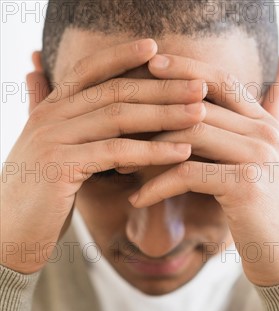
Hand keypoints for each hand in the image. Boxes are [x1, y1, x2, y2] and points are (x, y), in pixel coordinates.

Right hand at [0, 39, 204, 273]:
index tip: (157, 47)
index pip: (89, 70)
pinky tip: (182, 152)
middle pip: (114, 91)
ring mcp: (52, 140)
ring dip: (165, 114)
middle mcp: (50, 117)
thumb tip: (36, 70)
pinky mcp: (60, 167)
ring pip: (118, 117)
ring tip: (200, 114)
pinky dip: (153, 151)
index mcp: (50, 109)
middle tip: (200, 87)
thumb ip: (48, 109)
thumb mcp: (45, 146)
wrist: (9, 234)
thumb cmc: (38, 194)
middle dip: (161, 87)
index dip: (121, 56)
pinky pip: (116, 152)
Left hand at [128, 54, 278, 285]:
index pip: (222, 80)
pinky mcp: (246, 185)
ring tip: (121, 165)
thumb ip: (274, 112)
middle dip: (152, 113)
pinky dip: (157, 186)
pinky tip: (139, 200)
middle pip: (198, 104)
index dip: (185, 68)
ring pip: (189, 135)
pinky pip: (187, 174)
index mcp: (267, 125)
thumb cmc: (271, 211)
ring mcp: (258, 158)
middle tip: (116, 124)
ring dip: (147, 150)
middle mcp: (265, 135)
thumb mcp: (275, 155)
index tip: (149, 64)